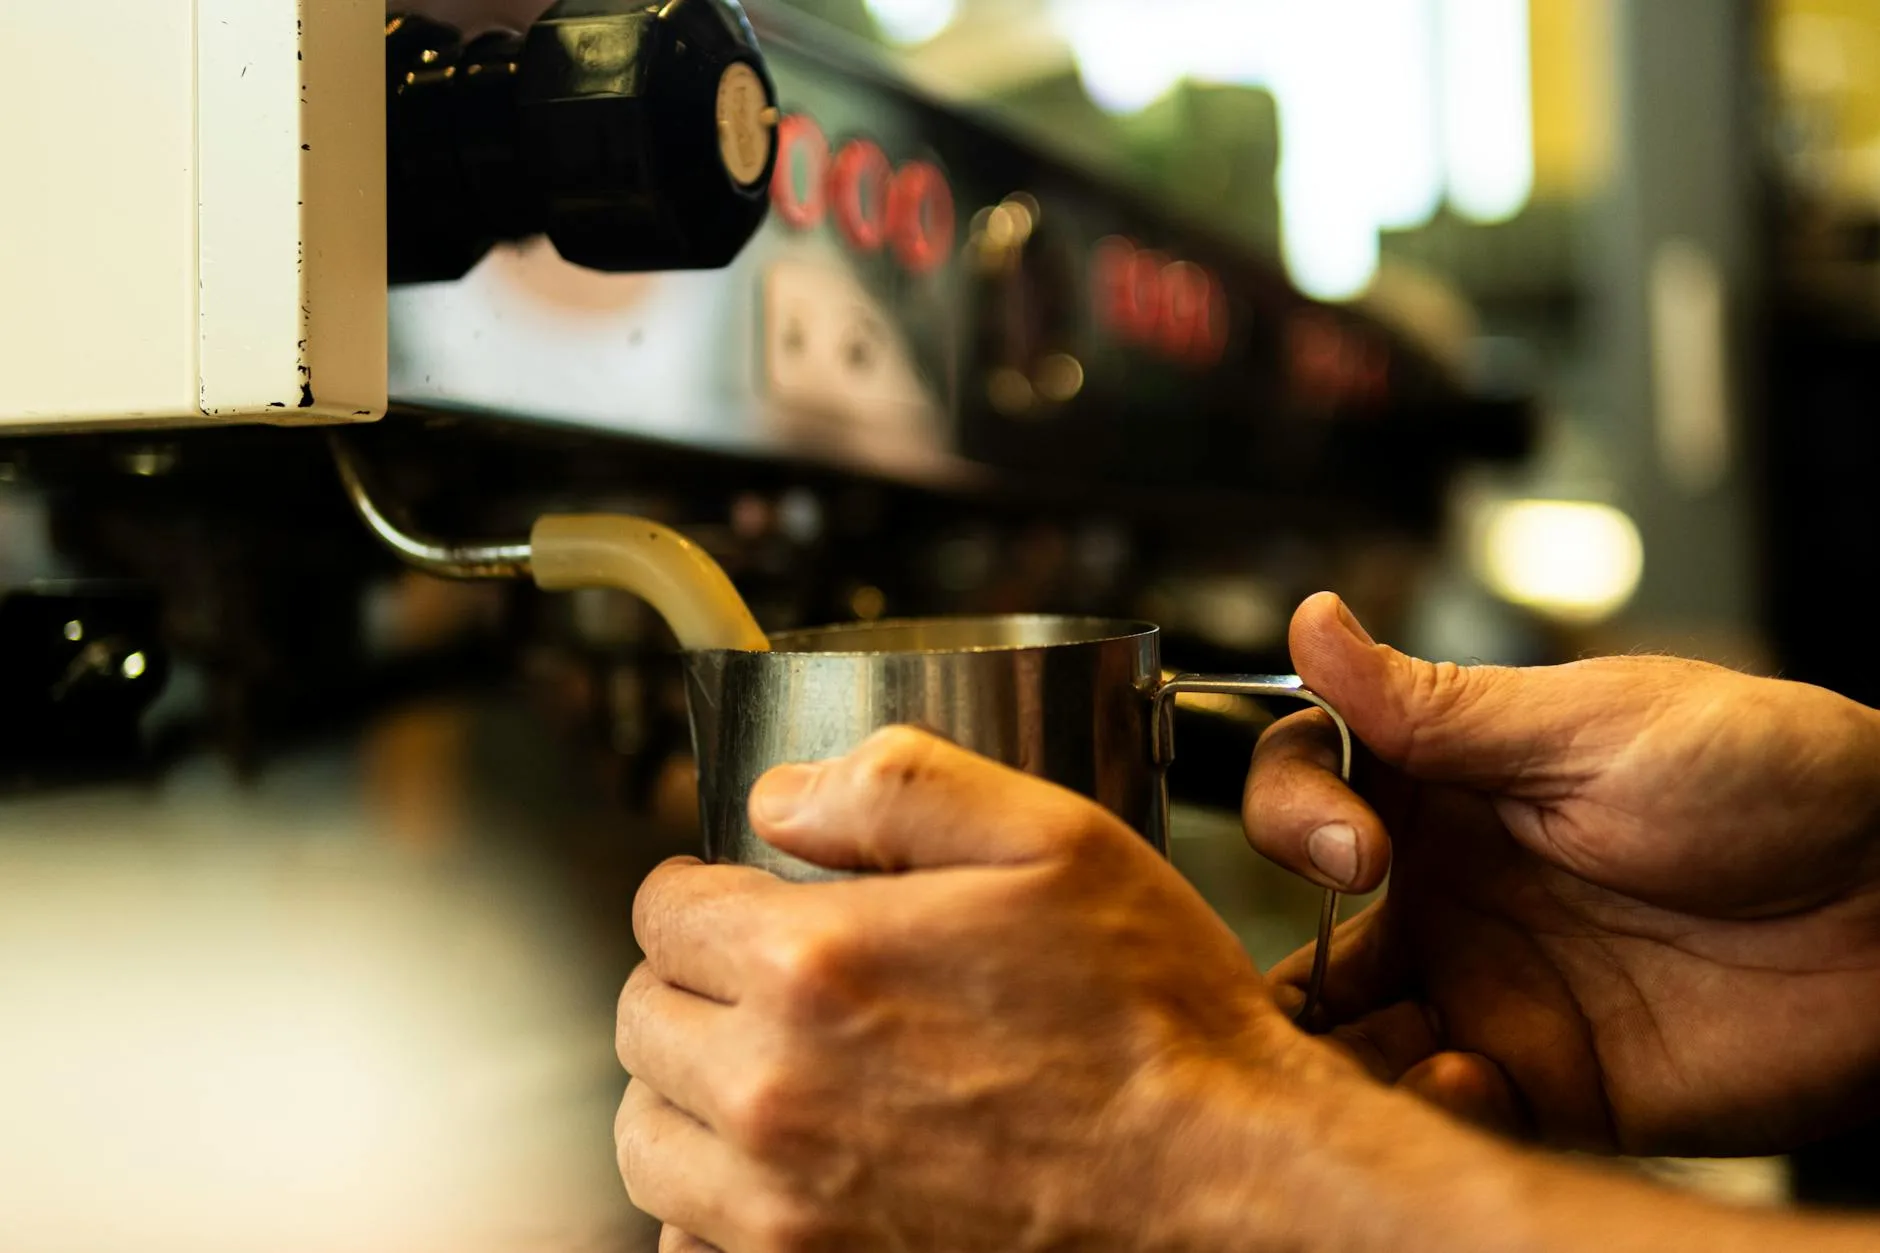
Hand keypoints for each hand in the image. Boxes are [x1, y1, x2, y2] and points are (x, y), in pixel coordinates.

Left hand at [613, 728, 1368, 1252]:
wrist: (1223, 1190)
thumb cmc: (1154, 1021)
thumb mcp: (1054, 839)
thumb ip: (897, 787)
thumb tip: (777, 797)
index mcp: (814, 966)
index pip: (665, 909)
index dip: (703, 888)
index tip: (741, 897)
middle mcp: (774, 1095)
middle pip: (641, 1021)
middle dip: (692, 982)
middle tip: (763, 979)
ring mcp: (784, 1210)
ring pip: (649, 1140)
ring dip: (689, 1093)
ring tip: (768, 1071)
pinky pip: (690, 1242)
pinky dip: (717, 1203)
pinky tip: (790, 1170)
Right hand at [1246, 593, 1879, 1154]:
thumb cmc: (1773, 777)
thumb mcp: (1591, 727)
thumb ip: (1434, 706)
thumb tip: (1309, 622)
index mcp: (1450, 781)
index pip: (1306, 784)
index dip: (1294, 812)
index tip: (1355, 846)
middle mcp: (1452, 886)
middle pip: (1306, 924)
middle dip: (1278, 957)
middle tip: (1319, 983)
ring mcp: (1494, 987)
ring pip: (1356, 1029)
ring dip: (1335, 1047)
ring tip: (1376, 1047)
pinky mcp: (1549, 1081)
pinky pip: (1449, 1107)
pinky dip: (1431, 1106)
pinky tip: (1467, 1079)